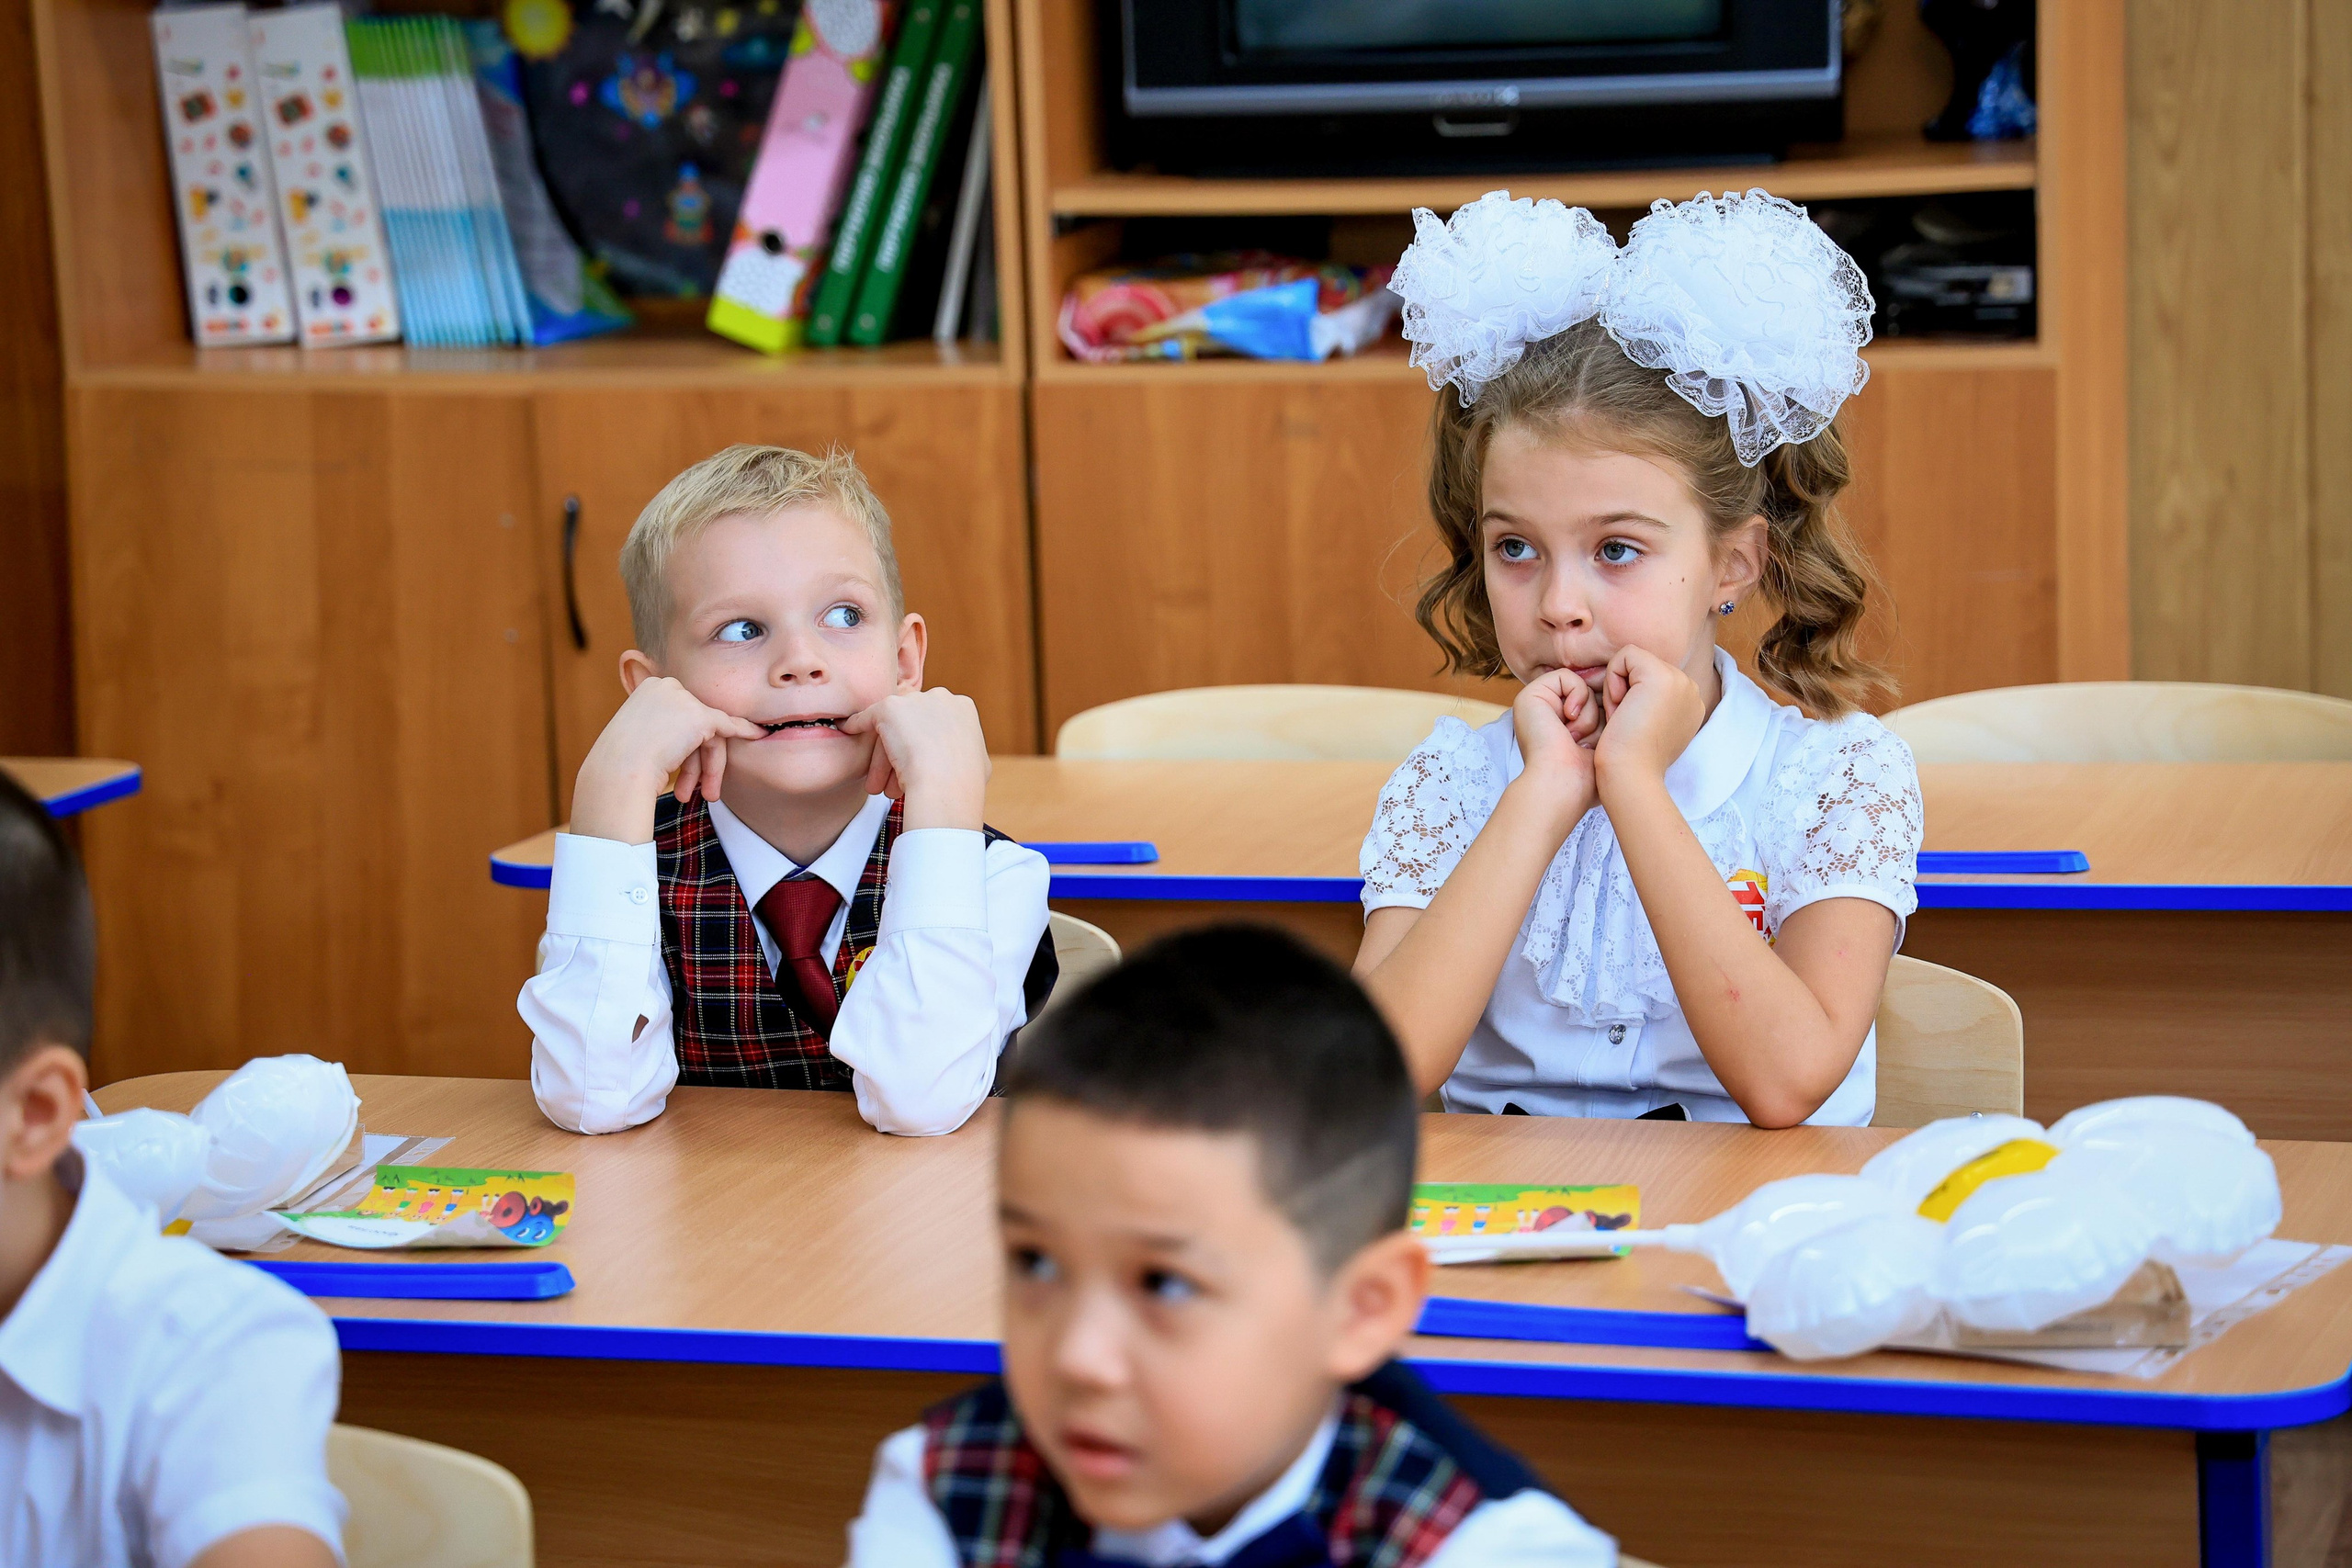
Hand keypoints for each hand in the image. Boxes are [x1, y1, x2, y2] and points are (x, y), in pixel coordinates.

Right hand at [571, 676, 764, 844]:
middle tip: (695, 791)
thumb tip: (680, 737)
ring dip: (707, 767)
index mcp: (649, 688)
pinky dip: (745, 731)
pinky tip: (758, 735)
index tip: (684, 767)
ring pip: (710, 733)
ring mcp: (683, 699)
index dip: (685, 746)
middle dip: (698, 760)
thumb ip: (661, 728)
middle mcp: (666, 686)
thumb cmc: (622, 764)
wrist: (618, 771)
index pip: (678, 715)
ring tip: (704, 795)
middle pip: (695, 723)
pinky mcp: (699, 716)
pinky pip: (728, 726)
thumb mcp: (639, 737)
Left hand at [838, 688, 989, 830]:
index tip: (921, 768)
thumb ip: (967, 750)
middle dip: (905, 753)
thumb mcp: (977, 761)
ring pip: (892, 727)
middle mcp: (940, 697)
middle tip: (898, 782)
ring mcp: (914, 701)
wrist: (945, 781)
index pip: (937, 723)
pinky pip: (867, 717)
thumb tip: (968, 758)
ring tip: (880, 788)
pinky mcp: (889, 708)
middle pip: (914, 724)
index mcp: (963, 707)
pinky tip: (849, 732)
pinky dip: (857, 725)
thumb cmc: (964, 781)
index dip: (927, 746)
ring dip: (884, 758)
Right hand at [1505, 669, 1601, 830]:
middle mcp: (1550, 714)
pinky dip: (1578, 697)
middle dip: (1600, 715)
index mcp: (1565, 727)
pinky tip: (1569, 721)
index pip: (1599, 705)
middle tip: (1590, 740)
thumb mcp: (1608, 743)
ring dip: (1589, 713)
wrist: (1563, 785)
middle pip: (1592, 694)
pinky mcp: (1531, 695)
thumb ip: (1613, 719)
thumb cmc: (1588, 777)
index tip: (1607, 738)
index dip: (1610, 715)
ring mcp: (1539, 704)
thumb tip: (1627, 694)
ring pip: (1583, 686)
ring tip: (1577, 737)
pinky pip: (1568, 677)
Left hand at [1594, 646, 1706, 793]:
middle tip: (1624, 723)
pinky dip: (1613, 679)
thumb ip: (1649, 705)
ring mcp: (1681, 682)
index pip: (1649, 678)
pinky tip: (1619, 708)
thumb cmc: (1628, 760)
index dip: (1630, 696)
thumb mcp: (1646, 727)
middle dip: (1624, 690)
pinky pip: (1626, 655)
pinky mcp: (1662, 676)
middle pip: (1642, 667)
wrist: (1630, 776)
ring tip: (1623, 717)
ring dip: (1618, 687)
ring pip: (1634, 660)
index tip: (1629, 726)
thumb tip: (1631, 691)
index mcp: (1690, 704)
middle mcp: (1691, 690)